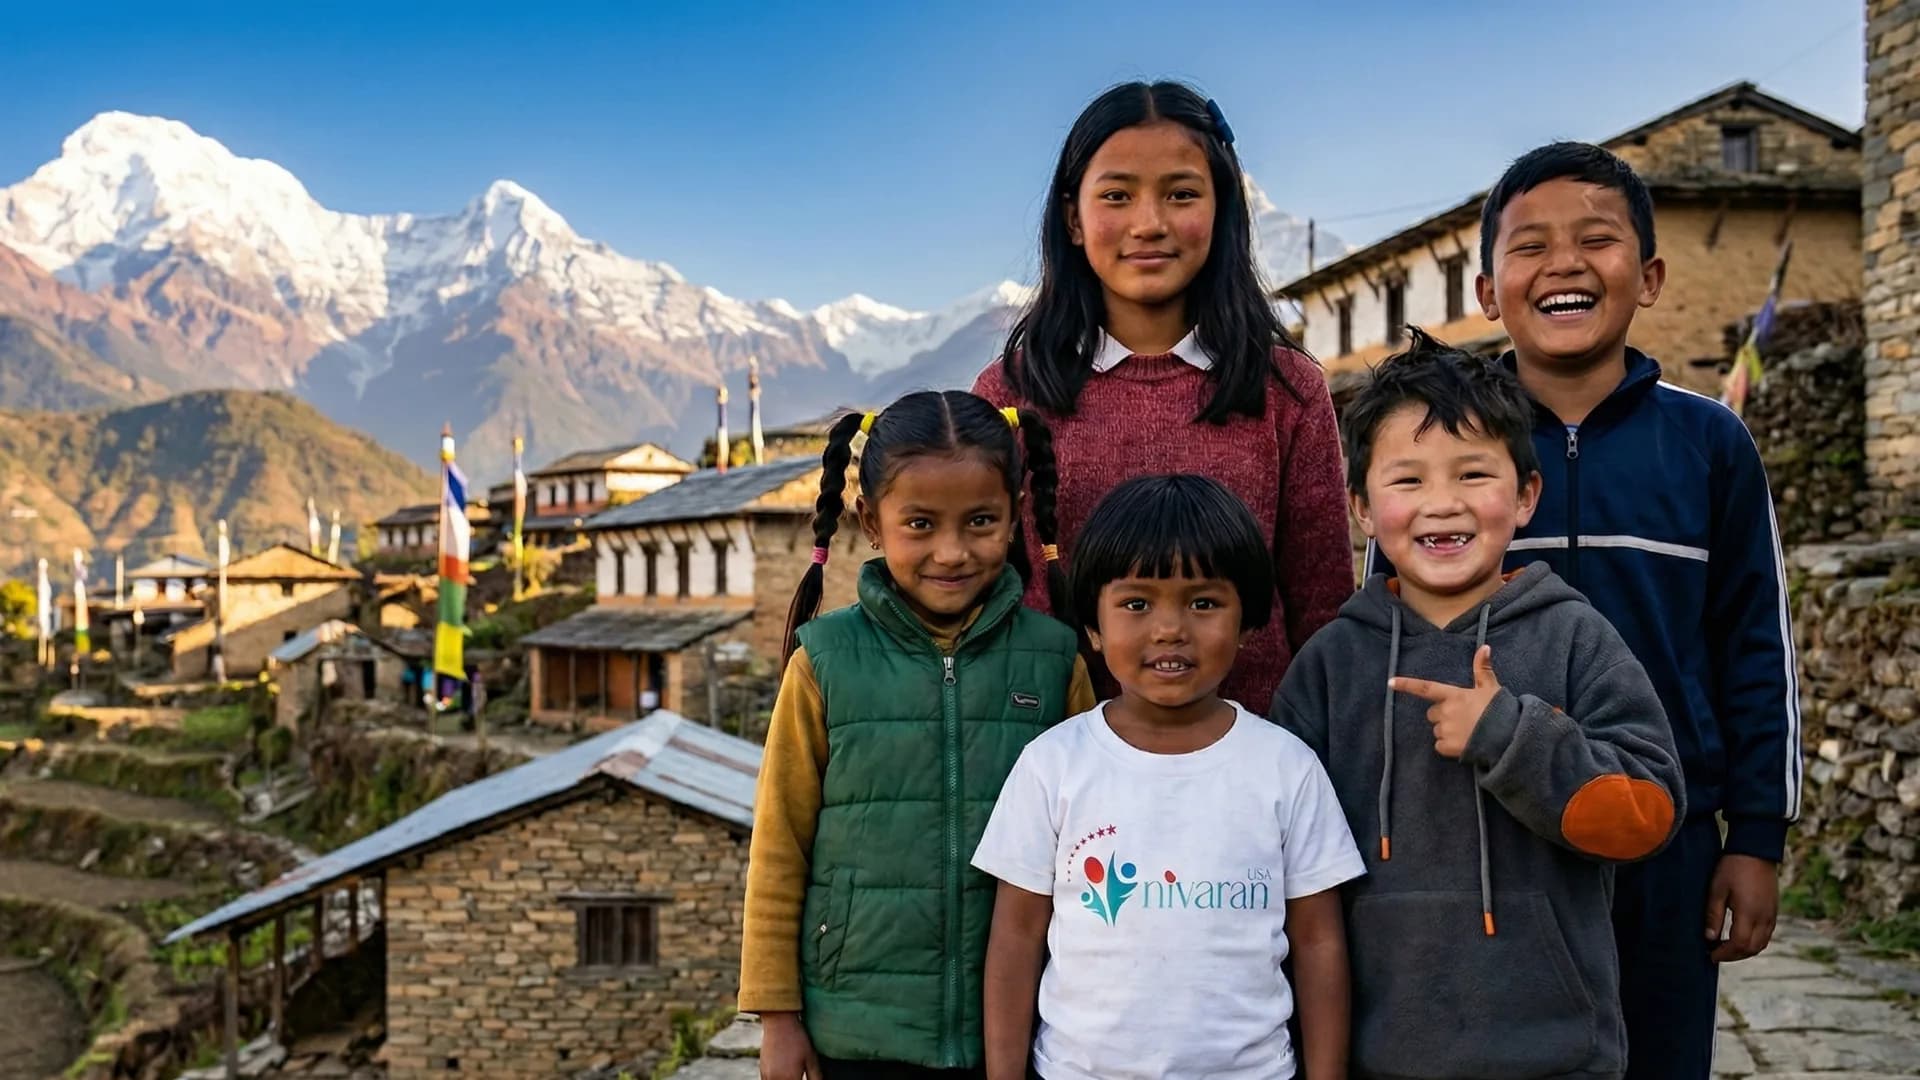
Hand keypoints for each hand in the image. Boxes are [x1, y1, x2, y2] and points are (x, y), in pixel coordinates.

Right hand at [760, 1012, 822, 1079]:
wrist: (779, 1022)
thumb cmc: (797, 1038)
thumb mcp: (811, 1057)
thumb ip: (816, 1077)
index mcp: (791, 1078)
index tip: (806, 1078)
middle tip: (800, 1075)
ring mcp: (767, 1076)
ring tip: (793, 1074)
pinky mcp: (762, 1071)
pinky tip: (785, 1075)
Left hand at [1389, 644, 1500, 758]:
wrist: (1509, 738)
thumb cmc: (1500, 711)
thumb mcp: (1491, 688)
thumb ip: (1482, 669)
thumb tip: (1484, 647)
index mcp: (1454, 695)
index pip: (1425, 688)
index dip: (1407, 685)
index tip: (1390, 682)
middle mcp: (1446, 712)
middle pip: (1432, 713)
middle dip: (1442, 715)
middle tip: (1462, 717)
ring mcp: (1446, 730)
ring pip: (1437, 730)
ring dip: (1447, 731)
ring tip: (1468, 731)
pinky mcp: (1448, 747)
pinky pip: (1440, 746)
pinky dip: (1448, 746)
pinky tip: (1464, 743)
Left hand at [1706, 853, 1778, 962]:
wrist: (1756, 850)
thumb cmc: (1732, 867)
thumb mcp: (1717, 889)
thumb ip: (1713, 915)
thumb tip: (1709, 938)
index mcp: (1749, 913)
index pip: (1739, 944)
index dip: (1724, 954)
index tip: (1710, 955)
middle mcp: (1765, 918)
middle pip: (1752, 948)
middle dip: (1733, 955)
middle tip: (1716, 953)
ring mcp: (1772, 914)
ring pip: (1762, 944)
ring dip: (1745, 950)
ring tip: (1726, 948)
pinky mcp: (1774, 910)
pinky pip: (1766, 934)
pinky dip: (1754, 942)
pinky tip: (1740, 936)